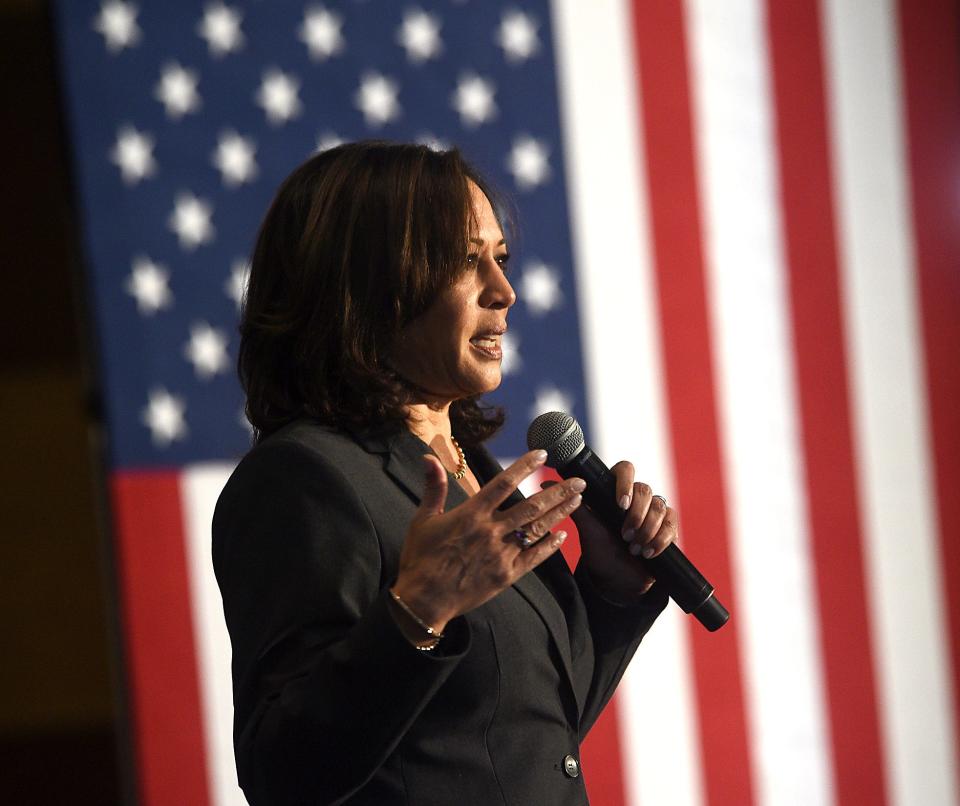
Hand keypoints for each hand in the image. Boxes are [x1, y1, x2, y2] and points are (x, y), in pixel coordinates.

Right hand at [391, 450, 585, 634]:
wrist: (424, 600)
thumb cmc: (421, 558)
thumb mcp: (423, 519)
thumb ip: (434, 487)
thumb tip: (428, 458)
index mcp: (471, 514)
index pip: (504, 483)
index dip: (525, 466)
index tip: (542, 454)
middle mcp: (491, 531)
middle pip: (532, 506)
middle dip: (558, 492)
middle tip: (579, 481)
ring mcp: (501, 554)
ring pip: (537, 529)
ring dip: (560, 513)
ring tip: (578, 501)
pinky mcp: (506, 575)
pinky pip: (534, 558)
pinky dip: (550, 546)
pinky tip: (563, 535)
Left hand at [560, 461, 677, 600]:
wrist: (617, 579)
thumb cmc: (600, 550)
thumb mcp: (587, 529)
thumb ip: (573, 505)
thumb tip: (545, 481)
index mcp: (616, 490)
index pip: (625, 469)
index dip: (625, 482)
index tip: (621, 503)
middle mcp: (638, 497)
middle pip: (645, 490)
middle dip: (636, 514)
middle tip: (625, 535)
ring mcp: (655, 511)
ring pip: (660, 506)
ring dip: (647, 529)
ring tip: (634, 548)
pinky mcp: (668, 527)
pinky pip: (672, 524)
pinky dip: (661, 539)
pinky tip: (649, 552)